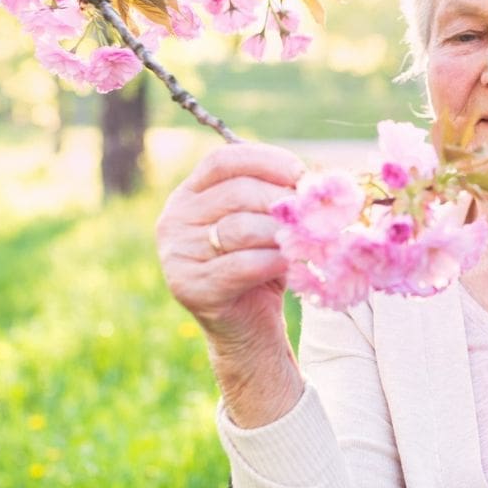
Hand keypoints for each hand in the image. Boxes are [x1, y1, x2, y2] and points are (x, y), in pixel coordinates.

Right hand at [155, 142, 306, 423]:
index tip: (300, 173)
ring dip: (281, 233)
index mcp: (190, 194)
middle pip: (237, 191)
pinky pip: (241, 265)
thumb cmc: (262, 266)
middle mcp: (174, 219)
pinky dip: (274, 262)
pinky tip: (289, 264)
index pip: (222, 160)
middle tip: (313, 215)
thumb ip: (277, 195)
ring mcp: (176, 254)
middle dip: (283, 201)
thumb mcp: (267, 222)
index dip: (265, 160)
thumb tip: (310, 180)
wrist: (250, 327)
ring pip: (240, 227)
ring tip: (303, 242)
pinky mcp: (190, 287)